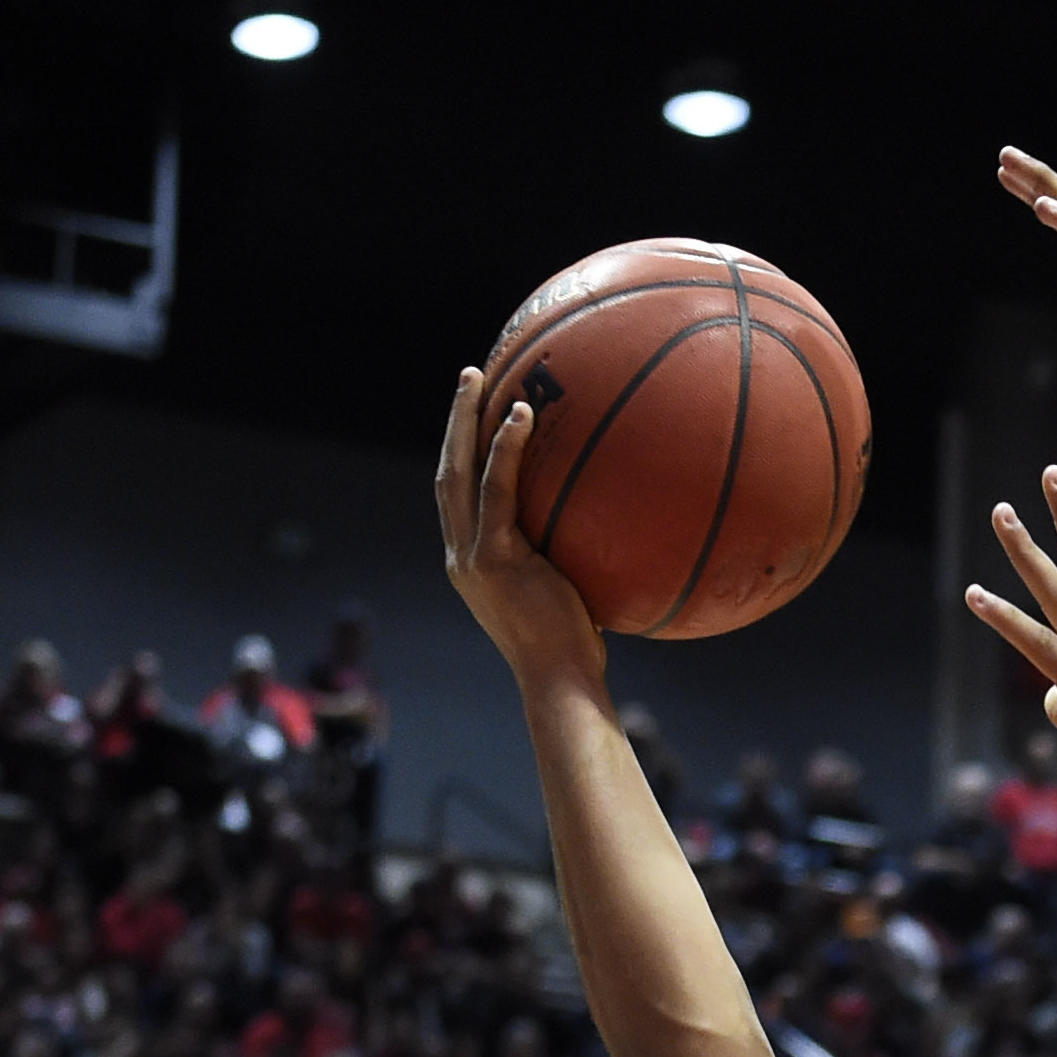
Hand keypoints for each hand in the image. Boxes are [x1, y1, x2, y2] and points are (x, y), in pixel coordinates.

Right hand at [436, 369, 603, 682]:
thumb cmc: (576, 647)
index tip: (476, 413)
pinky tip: (523, 414)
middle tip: (469, 376)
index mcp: (472, 561)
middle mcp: (461, 554)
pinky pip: (497, 491)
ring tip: (479, 377)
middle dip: (454, 421)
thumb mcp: (567, 592)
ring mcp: (471, 556)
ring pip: (458, 472)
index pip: (459, 495)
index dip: (462, 451)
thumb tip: (610, 526)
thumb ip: (567, 557)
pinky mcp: (492, 558)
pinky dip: (506, 450)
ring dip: (465, 420)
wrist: (560, 680)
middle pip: (447, 472)